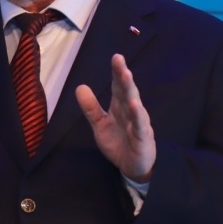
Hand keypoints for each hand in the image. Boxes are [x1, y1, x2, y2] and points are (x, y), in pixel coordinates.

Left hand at [76, 54, 155, 182]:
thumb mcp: (99, 125)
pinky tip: (134, 105)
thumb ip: (90, 108)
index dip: (116, 72)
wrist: (132, 167)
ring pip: (134, 104)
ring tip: (126, 75)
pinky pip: (140, 125)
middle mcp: (131, 111)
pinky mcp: (142, 137)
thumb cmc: (118, 143)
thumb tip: (80, 86)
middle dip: (123, 74)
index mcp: (120, 106)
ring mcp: (138, 123)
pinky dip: (138, 115)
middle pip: (126, 90)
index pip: (118, 86)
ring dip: (130, 90)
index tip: (116, 56)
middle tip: (119, 59)